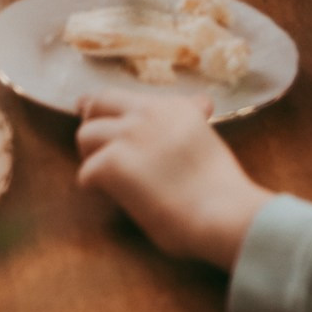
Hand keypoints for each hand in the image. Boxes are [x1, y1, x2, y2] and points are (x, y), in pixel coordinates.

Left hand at [76, 91, 270, 269]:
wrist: (225, 214)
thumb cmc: (221, 188)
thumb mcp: (208, 139)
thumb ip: (194, 120)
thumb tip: (203, 103)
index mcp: (174, 106)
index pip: (129, 97)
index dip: (116, 112)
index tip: (109, 121)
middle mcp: (148, 113)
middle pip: (99, 102)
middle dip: (93, 121)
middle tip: (97, 147)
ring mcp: (129, 135)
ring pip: (86, 134)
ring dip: (91, 155)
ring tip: (104, 176)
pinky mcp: (114, 162)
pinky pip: (87, 171)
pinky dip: (93, 187)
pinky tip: (109, 197)